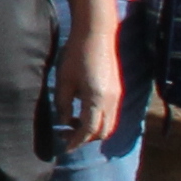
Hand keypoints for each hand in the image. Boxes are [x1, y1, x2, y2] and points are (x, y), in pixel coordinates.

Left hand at [54, 13, 126, 150]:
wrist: (97, 32)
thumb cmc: (76, 54)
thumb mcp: (63, 81)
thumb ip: (62, 105)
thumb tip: (63, 122)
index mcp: (97, 100)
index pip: (89, 131)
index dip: (76, 141)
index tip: (65, 148)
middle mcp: (112, 101)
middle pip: (103, 132)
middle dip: (85, 138)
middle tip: (65, 135)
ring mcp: (118, 95)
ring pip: (109, 124)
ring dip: (93, 130)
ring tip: (72, 123)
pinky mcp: (117, 89)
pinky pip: (111, 114)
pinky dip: (98, 120)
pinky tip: (82, 111)